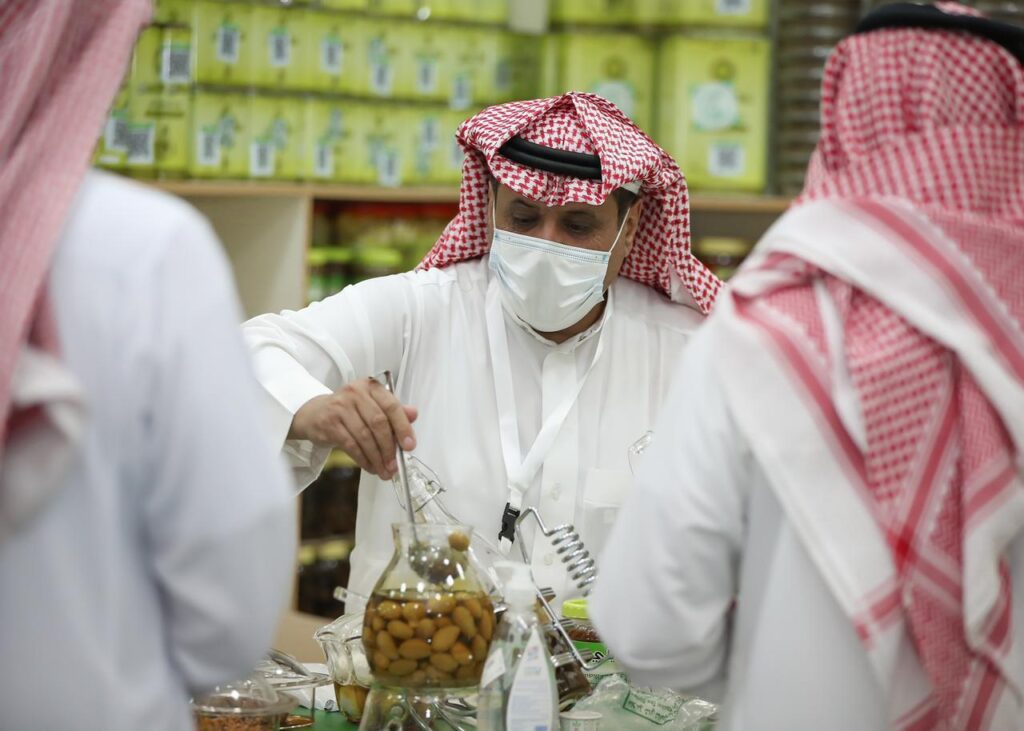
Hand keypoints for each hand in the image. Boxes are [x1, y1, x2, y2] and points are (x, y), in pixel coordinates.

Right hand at [289, 378, 417, 478]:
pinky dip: (363, 459)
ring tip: (384, 470)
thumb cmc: (349, 410)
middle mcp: (355, 393)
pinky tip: (370, 467)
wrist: (315, 413)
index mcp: (370, 387)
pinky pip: (351, 445)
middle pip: (378, 423)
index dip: (403, 427)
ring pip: (365, 436)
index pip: (391, 406)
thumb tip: (414, 414)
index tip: (409, 445)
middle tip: (395, 465)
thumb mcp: (372, 406)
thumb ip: (394, 411)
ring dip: (377, 458)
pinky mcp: (329, 423)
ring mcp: (340, 407)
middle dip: (389, 448)